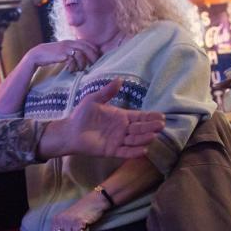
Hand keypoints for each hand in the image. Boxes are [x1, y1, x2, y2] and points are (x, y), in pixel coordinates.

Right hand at [29, 39, 100, 73]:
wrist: (38, 54)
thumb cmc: (51, 54)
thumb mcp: (62, 51)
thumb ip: (71, 51)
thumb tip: (80, 58)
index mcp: (71, 42)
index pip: (86, 43)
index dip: (93, 49)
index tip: (96, 57)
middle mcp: (70, 43)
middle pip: (86, 48)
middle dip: (92, 57)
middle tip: (94, 65)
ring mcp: (66, 48)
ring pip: (81, 54)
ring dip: (83, 63)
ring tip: (81, 70)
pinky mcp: (62, 54)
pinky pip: (72, 60)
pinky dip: (74, 66)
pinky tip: (71, 70)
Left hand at [38, 79, 165, 159]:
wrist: (69, 130)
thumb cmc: (81, 115)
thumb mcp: (94, 99)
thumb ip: (107, 92)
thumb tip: (119, 79)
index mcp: (121, 116)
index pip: (140, 117)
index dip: (150, 117)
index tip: (161, 116)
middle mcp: (123, 129)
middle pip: (140, 128)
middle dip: (151, 127)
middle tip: (161, 125)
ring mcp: (118, 140)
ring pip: (135, 140)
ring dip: (144, 138)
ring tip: (153, 136)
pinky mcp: (111, 151)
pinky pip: (125, 152)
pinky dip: (134, 152)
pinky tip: (143, 150)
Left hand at [48, 195, 106, 230]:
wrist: (94, 201)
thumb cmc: (81, 212)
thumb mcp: (65, 219)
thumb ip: (55, 229)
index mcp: (56, 219)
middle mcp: (61, 220)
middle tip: (77, 229)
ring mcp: (69, 221)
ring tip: (81, 226)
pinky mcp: (79, 222)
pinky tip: (86, 226)